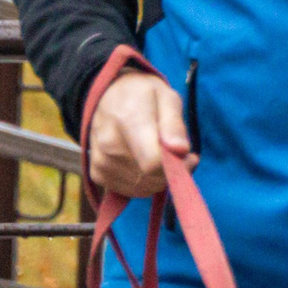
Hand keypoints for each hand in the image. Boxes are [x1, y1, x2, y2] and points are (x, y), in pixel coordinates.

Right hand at [86, 65, 192, 197]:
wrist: (110, 96)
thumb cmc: (145, 96)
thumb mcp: (167, 98)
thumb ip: (174, 124)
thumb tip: (181, 150)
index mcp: (129, 121)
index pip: (153, 162)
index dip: (178, 166)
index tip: (190, 156)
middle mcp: (109, 144)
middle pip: (150, 178)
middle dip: (171, 172)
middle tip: (177, 153)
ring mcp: (100, 161)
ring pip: (142, 188)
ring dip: (158, 178)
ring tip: (160, 154)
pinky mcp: (97, 174)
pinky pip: (130, 191)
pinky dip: (144, 183)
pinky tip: (145, 163)